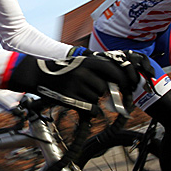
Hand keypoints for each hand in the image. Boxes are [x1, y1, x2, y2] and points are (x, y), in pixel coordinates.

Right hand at [6, 51, 151, 110]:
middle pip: (105, 87)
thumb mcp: (79, 63)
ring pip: (96, 98)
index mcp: (87, 61)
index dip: (126, 79)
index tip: (132, 85)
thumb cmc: (61, 70)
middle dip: (104, 91)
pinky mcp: (70, 98)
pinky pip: (89, 108)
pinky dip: (87, 108)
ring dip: (91, 99)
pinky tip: (77, 101)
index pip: (114, 70)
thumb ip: (96, 69)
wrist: (37, 74)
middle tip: (101, 93)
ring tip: (78, 92)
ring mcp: (76, 85)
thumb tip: (117, 80)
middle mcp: (83, 72)